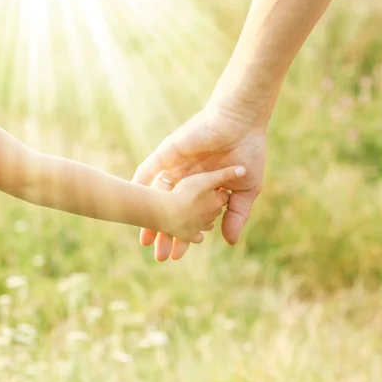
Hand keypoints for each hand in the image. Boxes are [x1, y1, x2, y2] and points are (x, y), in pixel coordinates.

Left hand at [132, 102, 267, 260]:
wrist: (242, 125)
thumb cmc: (247, 154)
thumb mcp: (244, 191)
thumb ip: (235, 215)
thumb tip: (230, 242)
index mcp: (203, 189)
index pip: (188, 217)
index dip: (182, 237)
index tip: (176, 256)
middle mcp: (186, 179)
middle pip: (170, 210)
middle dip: (164, 233)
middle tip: (158, 255)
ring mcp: (175, 166)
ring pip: (157, 194)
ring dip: (150, 214)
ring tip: (146, 239)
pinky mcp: (168, 152)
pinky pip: (149, 169)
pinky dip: (140, 183)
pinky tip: (134, 200)